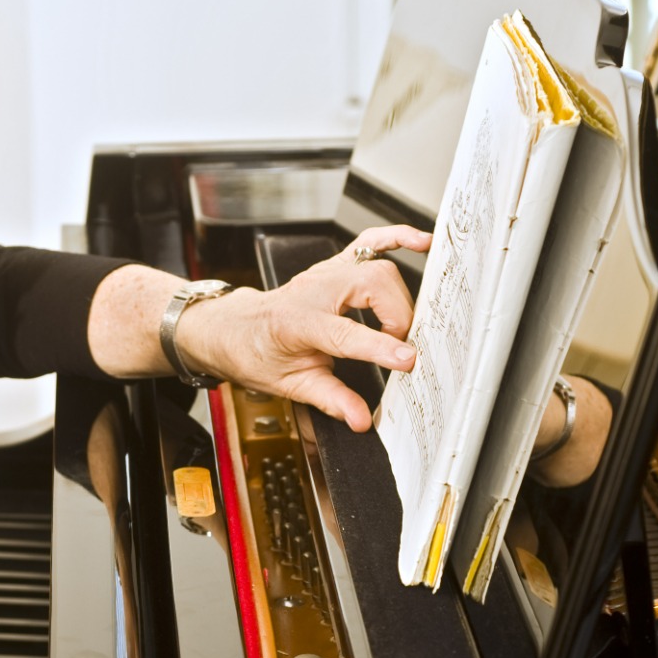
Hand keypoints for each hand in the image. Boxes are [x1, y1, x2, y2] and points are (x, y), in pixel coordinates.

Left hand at [174, 226, 429, 431]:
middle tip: (397, 348)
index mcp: (298, 321)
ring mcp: (326, 273)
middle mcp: (314, 289)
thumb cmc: (257, 354)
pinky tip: (420, 242)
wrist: (236, 328)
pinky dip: (397, 238)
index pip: (346, 332)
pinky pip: (370, 241)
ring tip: (398, 328)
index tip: (408, 360)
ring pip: (378, 266)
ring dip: (399, 297)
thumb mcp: (289, 384)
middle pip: (372, 285)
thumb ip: (330, 399)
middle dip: (397, 318)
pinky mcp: (336, 266)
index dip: (380, 347)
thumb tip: (360, 419)